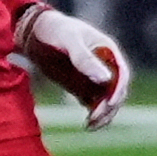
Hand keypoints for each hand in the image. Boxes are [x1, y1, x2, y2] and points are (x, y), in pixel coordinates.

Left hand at [14, 2, 132, 127]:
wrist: (35, 32)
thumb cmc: (55, 29)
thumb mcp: (69, 40)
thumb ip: (85, 59)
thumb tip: (105, 80)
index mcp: (108, 51)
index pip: (121, 74)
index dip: (118, 90)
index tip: (110, 103)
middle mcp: (105, 66)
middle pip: (116, 91)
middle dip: (110, 106)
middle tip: (95, 117)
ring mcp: (94, 78)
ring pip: (106, 100)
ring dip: (103, 114)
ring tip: (91, 126)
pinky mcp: (82, 87)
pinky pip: (93, 104)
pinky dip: (93, 115)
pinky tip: (87, 124)